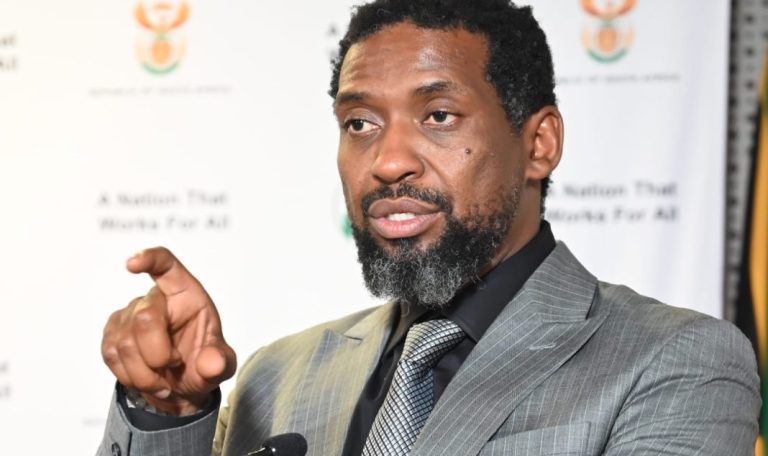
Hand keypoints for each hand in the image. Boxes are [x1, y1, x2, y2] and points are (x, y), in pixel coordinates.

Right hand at [102, 247, 236, 415]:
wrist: (182, 386)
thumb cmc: (202, 363)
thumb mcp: (222, 365)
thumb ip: (220, 362)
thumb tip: (212, 363)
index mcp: (186, 295)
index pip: (167, 266)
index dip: (150, 260)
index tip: (133, 264)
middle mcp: (156, 300)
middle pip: (145, 318)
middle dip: (158, 355)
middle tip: (173, 367)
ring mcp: (129, 316)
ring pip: (125, 343)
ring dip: (145, 373)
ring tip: (164, 382)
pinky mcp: (113, 335)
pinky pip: (112, 355)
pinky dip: (130, 376)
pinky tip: (146, 380)